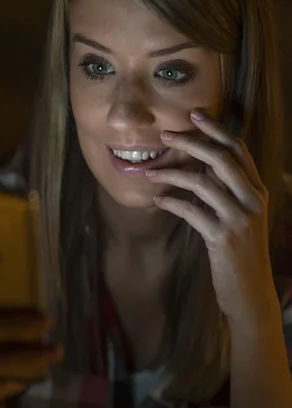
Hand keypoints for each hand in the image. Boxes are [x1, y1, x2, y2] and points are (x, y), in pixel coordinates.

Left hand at [146, 109, 280, 327]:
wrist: (250, 293)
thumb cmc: (239, 253)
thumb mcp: (239, 217)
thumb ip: (225, 190)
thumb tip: (201, 163)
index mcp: (257, 192)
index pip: (239, 150)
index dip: (217, 129)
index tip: (195, 113)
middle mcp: (252, 201)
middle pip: (221, 158)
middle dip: (192, 141)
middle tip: (166, 134)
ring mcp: (239, 219)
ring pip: (203, 182)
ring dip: (172, 173)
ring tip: (150, 172)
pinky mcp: (223, 238)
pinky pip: (192, 211)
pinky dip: (172, 202)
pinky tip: (157, 200)